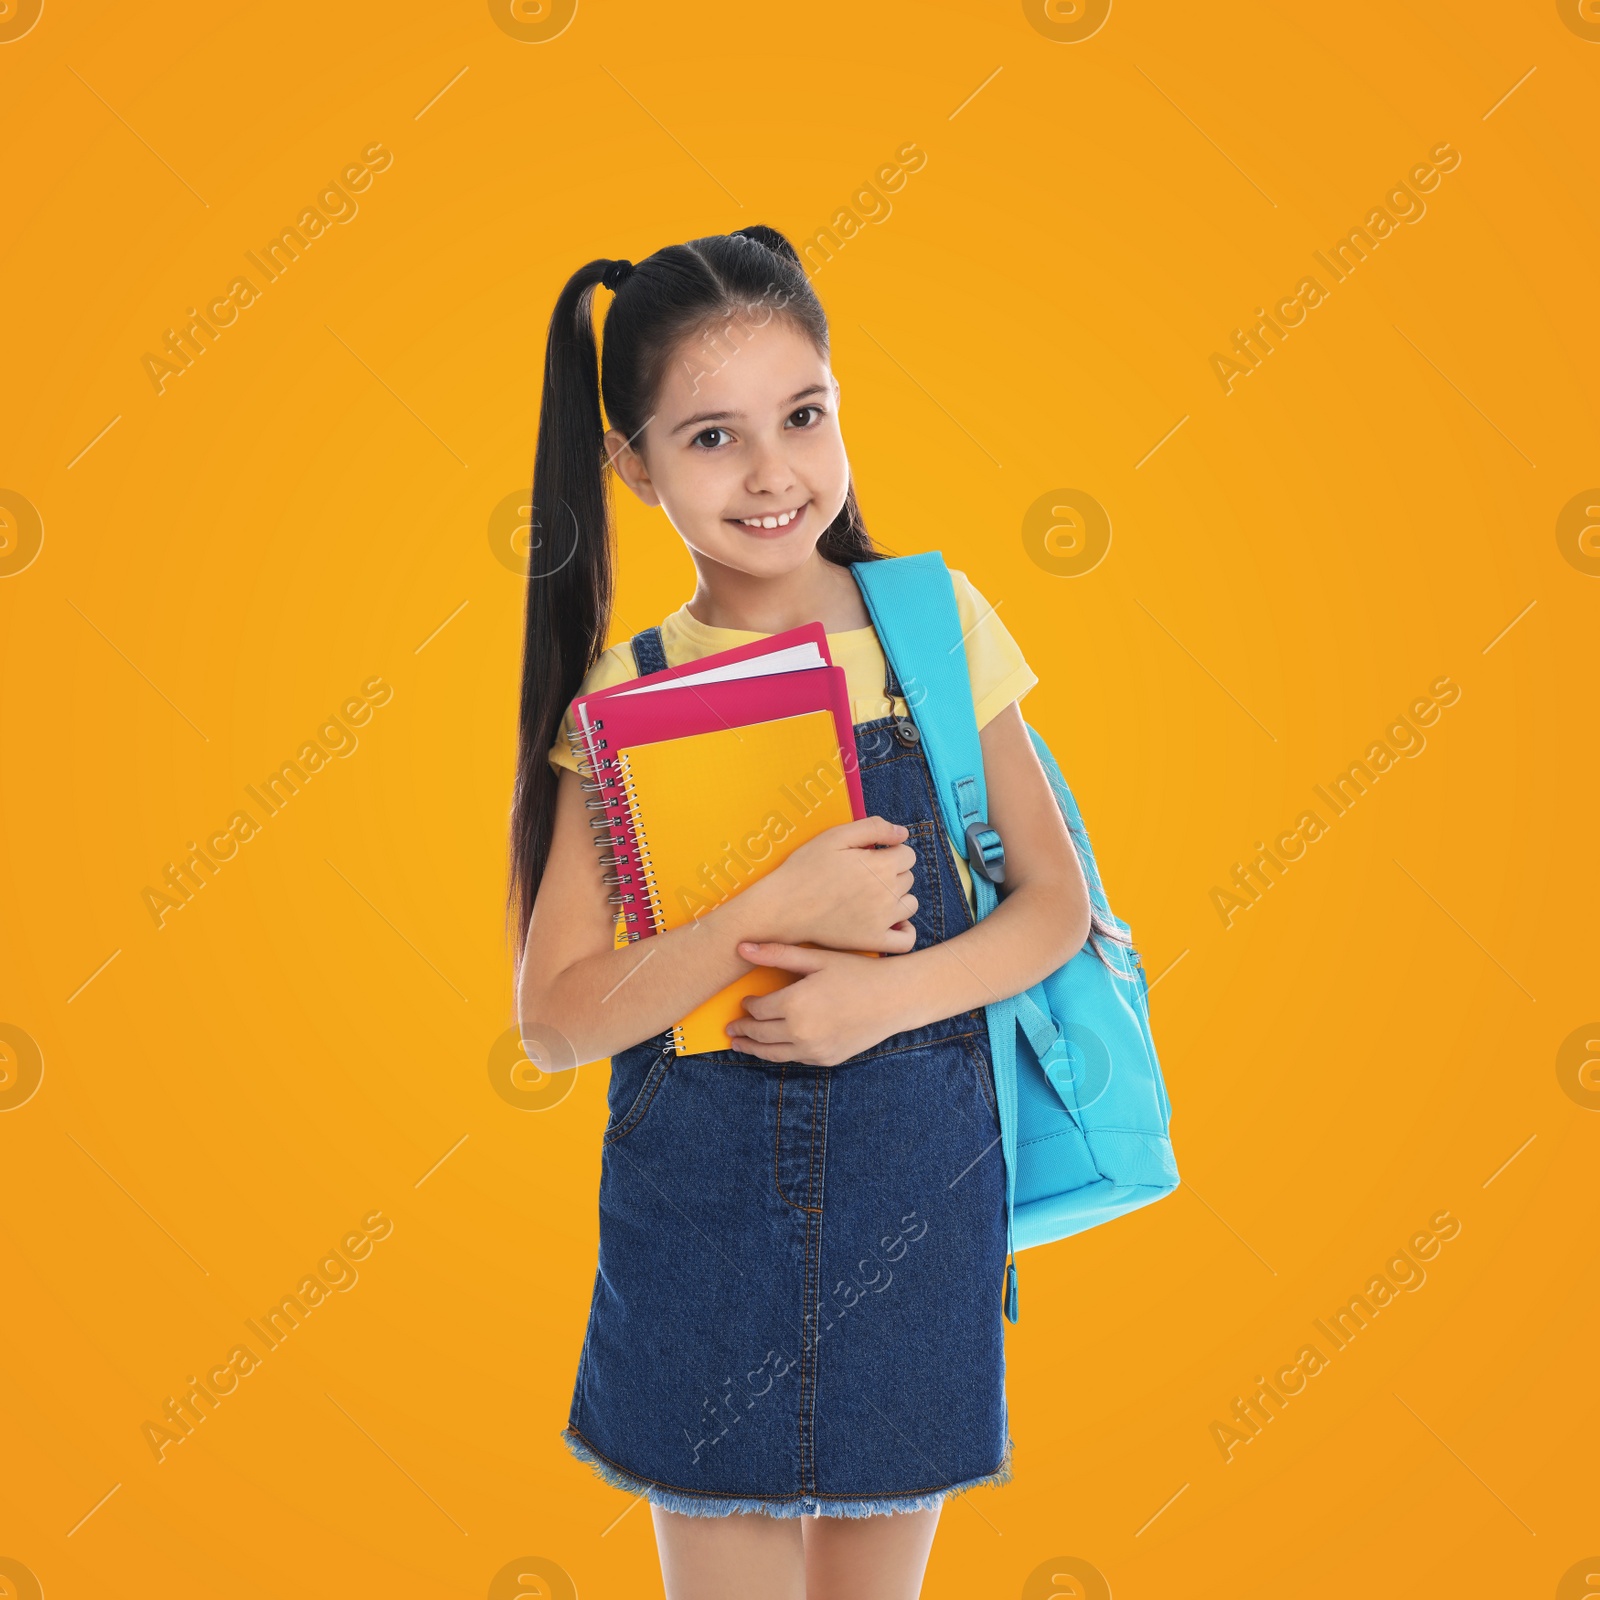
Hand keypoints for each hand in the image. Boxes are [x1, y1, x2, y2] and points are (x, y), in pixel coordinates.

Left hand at [725, 942, 908, 1064]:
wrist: (894, 998)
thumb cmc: (857, 972)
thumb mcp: (817, 959)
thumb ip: (777, 954)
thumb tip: (742, 948)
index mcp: (794, 1004)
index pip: (757, 1010)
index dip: (747, 1006)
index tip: (745, 1001)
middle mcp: (800, 1031)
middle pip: (759, 1034)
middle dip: (743, 1030)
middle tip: (731, 1028)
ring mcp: (814, 1049)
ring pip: (772, 1053)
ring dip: (753, 1049)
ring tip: (739, 1045)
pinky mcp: (827, 1059)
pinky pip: (795, 1059)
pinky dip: (780, 1054)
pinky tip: (775, 1049)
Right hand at [746, 816, 917, 953]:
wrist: (783, 906)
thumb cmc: (806, 868)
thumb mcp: (836, 836)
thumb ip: (874, 828)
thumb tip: (903, 833)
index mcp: (880, 866)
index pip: (908, 854)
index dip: (890, 851)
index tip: (870, 856)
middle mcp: (887, 893)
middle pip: (909, 877)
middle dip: (892, 872)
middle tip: (864, 875)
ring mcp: (882, 920)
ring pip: (910, 904)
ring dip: (897, 898)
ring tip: (872, 896)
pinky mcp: (873, 940)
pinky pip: (906, 939)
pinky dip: (904, 930)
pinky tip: (892, 922)